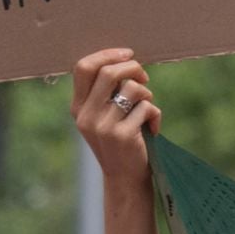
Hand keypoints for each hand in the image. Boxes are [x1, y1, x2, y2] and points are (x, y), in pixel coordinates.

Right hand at [71, 48, 161, 182]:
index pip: (83, 67)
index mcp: (78, 107)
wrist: (124, 178)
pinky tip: (153, 129)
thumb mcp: (103, 116)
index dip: (107, 54)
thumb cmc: (119, 141)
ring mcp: (103, 126)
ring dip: (147, 95)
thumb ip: (106, 91)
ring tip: (147, 109)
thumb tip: (126, 59)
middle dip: (133, 68)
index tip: (127, 55)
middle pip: (109, 72)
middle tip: (144, 77)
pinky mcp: (122, 136)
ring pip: (132, 89)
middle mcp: (86, 116)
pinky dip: (156, 115)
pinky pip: (147, 108)